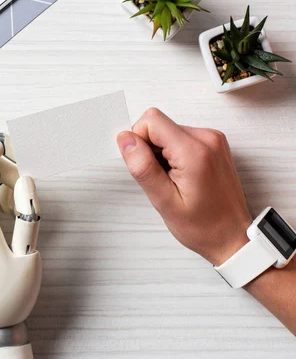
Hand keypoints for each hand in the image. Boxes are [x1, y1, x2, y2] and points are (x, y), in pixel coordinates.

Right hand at [116, 108, 251, 265]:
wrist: (233, 237)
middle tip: (160, 178)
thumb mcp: (164, 201)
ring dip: (161, 153)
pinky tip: (180, 176)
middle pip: (159, 124)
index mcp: (195, 152)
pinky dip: (172, 154)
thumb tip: (125, 139)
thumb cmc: (204, 226)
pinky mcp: (213, 143)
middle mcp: (207, 138)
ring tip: (172, 180)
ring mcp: (213, 139)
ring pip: (168, 130)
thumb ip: (143, 167)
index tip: (145, 167)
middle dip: (149, 149)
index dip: (138, 141)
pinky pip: (180, 137)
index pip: (151, 121)